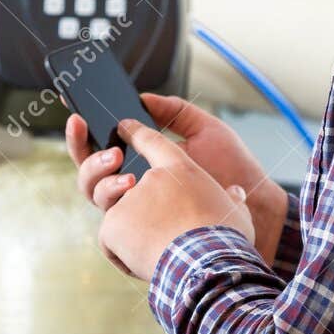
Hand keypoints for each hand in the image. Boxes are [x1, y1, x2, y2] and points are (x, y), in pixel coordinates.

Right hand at [66, 93, 289, 264]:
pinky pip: (111, 223)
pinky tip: (129, 186)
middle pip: (89, 172)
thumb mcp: (206, 130)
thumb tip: (141, 98)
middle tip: (108, 146)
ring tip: (120, 166)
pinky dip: (112, 202)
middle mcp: (134, 187)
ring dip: (99, 176)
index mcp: (144, 162)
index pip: (101, 147)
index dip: (82, 133)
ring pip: (94, 194)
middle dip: (84, 154)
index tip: (77, 113)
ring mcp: (137, 212)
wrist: (256, 206)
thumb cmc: (234, 169)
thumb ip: (174, 112)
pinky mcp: (143, 235)